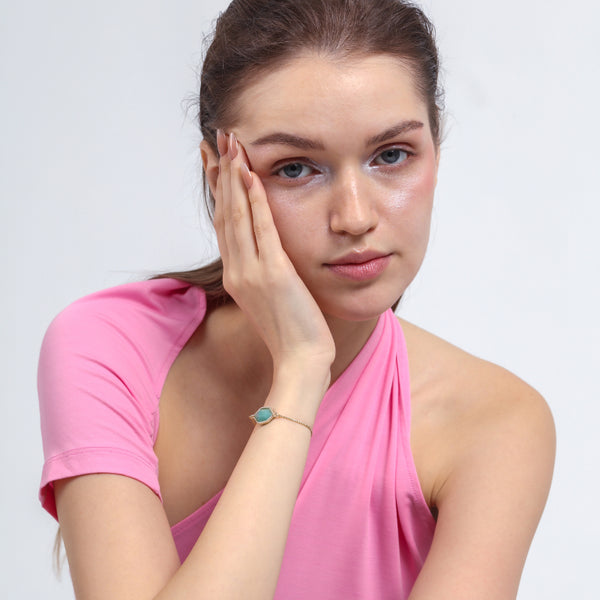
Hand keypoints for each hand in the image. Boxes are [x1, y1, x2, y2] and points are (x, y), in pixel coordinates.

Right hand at [214, 130, 334, 379]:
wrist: (300, 361)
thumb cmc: (292, 333)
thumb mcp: (271, 299)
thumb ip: (264, 274)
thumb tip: (267, 254)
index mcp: (236, 276)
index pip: (223, 225)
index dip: (217, 192)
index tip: (214, 163)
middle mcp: (237, 270)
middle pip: (224, 214)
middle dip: (219, 174)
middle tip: (215, 140)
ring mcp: (252, 272)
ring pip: (237, 216)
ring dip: (233, 177)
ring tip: (230, 145)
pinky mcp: (274, 274)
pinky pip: (262, 228)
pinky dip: (255, 199)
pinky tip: (250, 174)